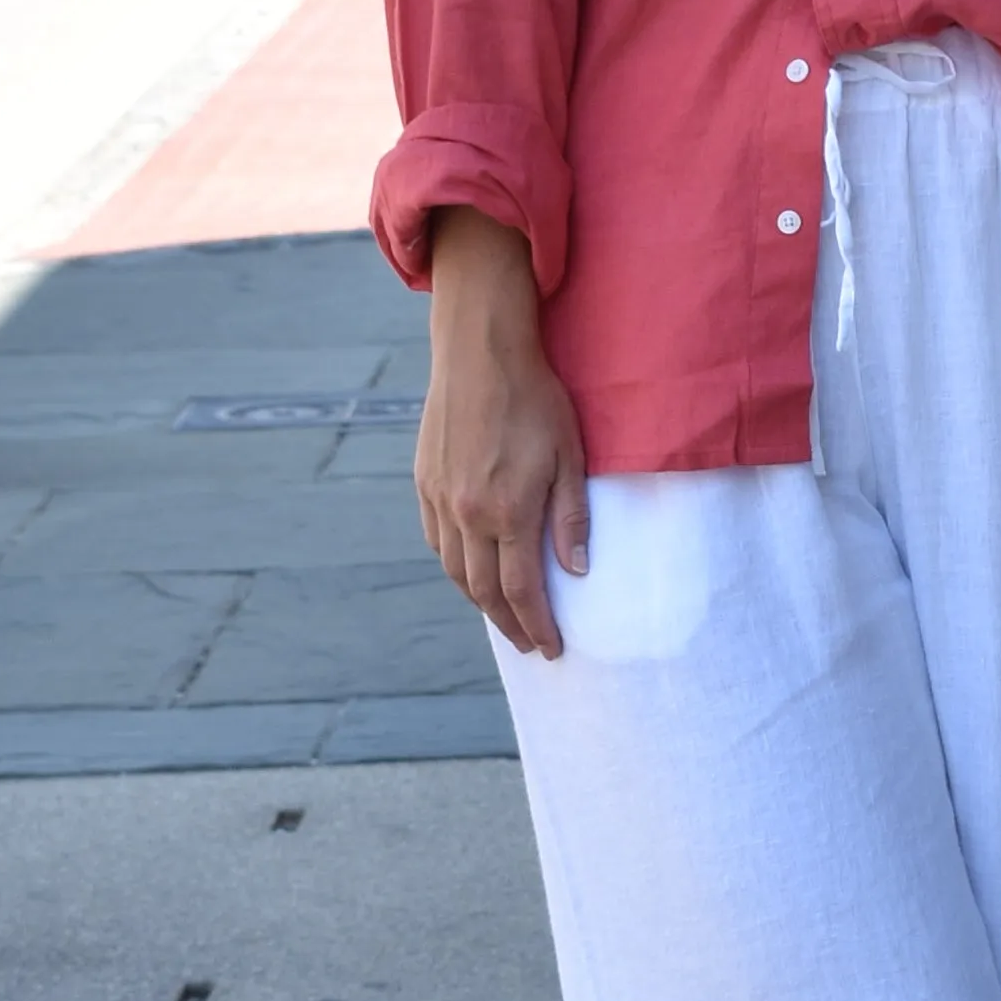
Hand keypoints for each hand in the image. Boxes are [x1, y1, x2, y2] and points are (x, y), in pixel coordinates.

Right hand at [414, 209, 590, 657]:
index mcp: (508, 510)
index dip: (536, 626)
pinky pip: (437, 541)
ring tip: (503, 616)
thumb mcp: (569, 455)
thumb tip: (576, 572)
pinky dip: (455, 566)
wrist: (481, 351)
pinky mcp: (425, 481)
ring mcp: (440, 498)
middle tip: (528, 644)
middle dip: (509, 624)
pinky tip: (471, 570)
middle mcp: (468, 513)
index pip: (522, 590)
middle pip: (484, 590)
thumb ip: (571, 517)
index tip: (550, 648)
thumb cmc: (536, 399)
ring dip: (479, 601)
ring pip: (455, 571)